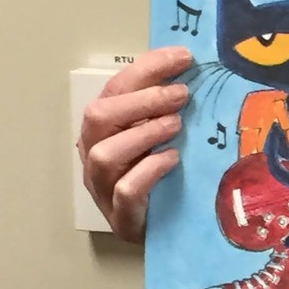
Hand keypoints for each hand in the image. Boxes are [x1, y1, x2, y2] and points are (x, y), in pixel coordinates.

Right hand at [78, 46, 193, 241]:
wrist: (162, 231)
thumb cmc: (161, 177)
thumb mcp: (162, 135)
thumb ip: (166, 108)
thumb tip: (194, 73)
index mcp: (103, 128)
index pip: (115, 89)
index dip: (147, 69)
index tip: (182, 57)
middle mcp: (94, 153)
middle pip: (99, 116)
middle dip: (143, 99)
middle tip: (182, 95)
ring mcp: (103, 187)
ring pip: (104, 153)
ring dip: (144, 132)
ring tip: (177, 125)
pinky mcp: (121, 216)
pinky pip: (125, 189)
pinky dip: (149, 170)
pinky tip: (172, 159)